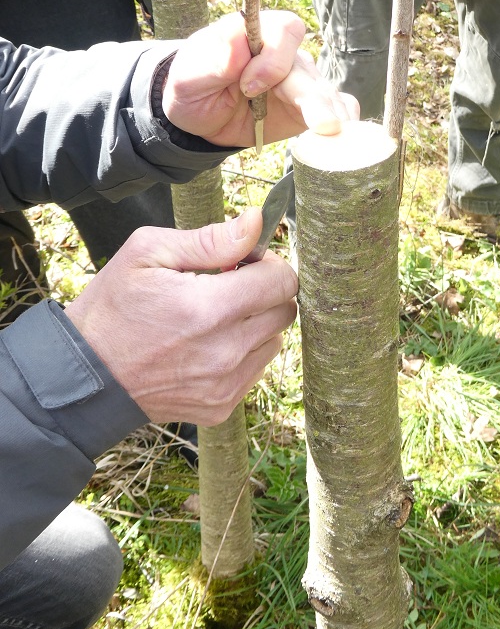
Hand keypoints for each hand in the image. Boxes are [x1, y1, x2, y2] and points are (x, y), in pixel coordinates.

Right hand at [65, 208, 296, 425]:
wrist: (84, 373)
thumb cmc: (113, 306)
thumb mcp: (148, 253)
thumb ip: (211, 239)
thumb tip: (256, 222)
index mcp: (209, 308)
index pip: (283, 281)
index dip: (268, 264)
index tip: (244, 263)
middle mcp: (225, 351)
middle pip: (285, 310)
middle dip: (265, 292)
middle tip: (229, 287)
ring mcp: (225, 384)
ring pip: (275, 340)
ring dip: (257, 323)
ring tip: (215, 317)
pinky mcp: (221, 406)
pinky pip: (256, 369)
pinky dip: (243, 353)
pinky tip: (208, 345)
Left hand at [162, 10, 358, 146]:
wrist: (200, 116)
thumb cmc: (194, 86)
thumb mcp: (189, 75)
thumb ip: (213, 60)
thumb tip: (237, 48)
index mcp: (258, 32)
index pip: (284, 31)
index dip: (274, 59)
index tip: (249, 87)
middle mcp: (286, 54)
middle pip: (307, 68)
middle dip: (313, 98)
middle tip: (321, 124)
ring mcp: (301, 81)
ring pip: (325, 91)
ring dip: (332, 113)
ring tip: (335, 133)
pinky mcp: (310, 107)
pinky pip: (337, 107)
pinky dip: (344, 118)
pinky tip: (344, 134)